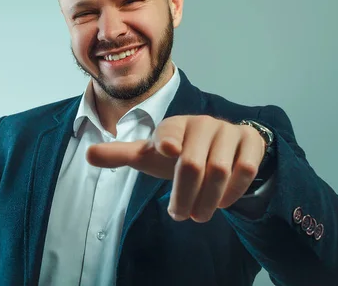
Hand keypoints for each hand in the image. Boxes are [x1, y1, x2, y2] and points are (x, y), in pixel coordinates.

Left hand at [86, 115, 265, 222]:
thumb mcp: (150, 156)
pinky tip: (222, 201)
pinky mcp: (250, 140)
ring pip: (219, 170)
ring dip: (208, 200)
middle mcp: (202, 123)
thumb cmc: (178, 152)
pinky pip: (245, 170)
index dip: (169, 140)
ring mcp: (228, 130)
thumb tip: (87, 154)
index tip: (168, 151)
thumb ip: (121, 155)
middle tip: (180, 215)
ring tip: (199, 214)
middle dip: (185, 196)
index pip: (170, 131)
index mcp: (174, 126)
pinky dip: (233, 192)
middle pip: (192, 164)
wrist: (222, 146)